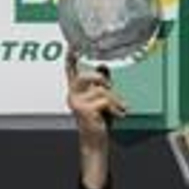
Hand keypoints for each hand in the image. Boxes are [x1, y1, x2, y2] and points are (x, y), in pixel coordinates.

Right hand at [66, 51, 126, 188]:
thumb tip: (104, 67)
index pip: (70, 71)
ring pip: (101, 89)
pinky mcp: (84, 110)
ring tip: (119, 109)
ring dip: (115, 99)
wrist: (95, 142)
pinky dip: (115, 107)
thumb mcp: (101, 100)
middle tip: (109, 87)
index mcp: (75, 91)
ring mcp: (77, 102)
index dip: (70, 58)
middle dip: (101, 79)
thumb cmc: (98, 122)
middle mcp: (73, 95)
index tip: (71, 46)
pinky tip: (118, 114)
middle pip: (86, 76)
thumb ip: (101, 84)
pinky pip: (105, 99)